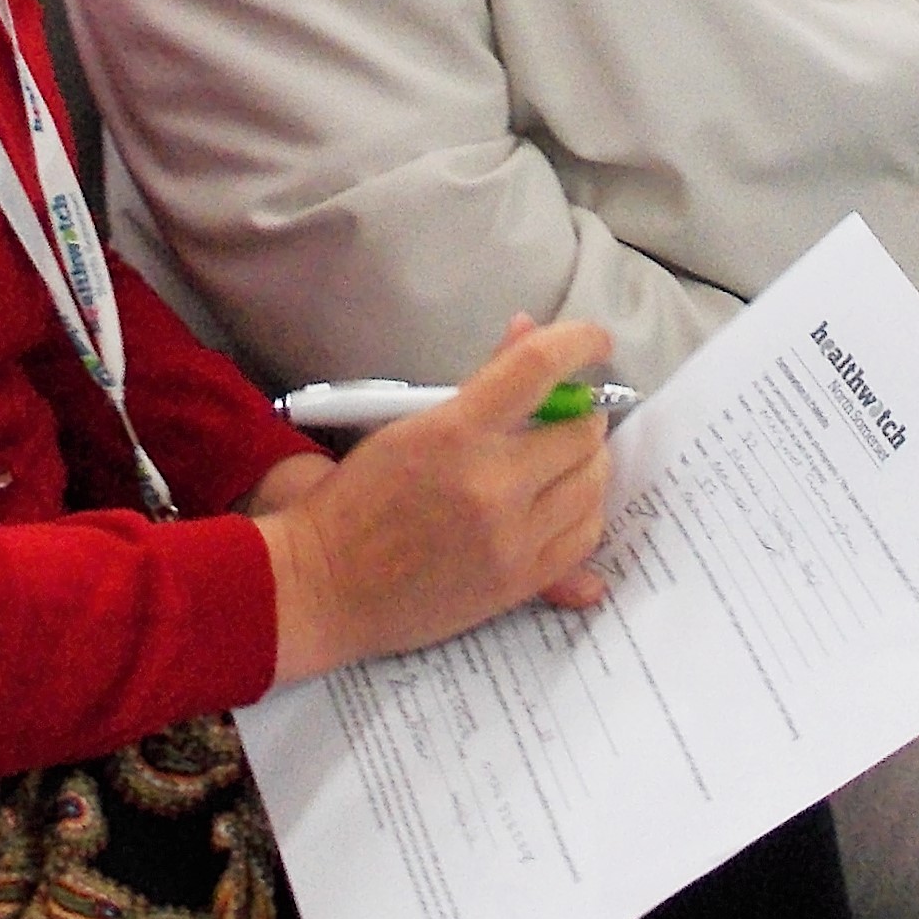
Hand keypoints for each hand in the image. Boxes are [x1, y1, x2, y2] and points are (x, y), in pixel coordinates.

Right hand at [258, 318, 613, 686]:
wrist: (323, 586)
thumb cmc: (355, 499)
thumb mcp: (407, 424)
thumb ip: (481, 380)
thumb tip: (528, 332)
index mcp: (456, 432)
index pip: (540, 367)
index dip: (580, 342)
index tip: (595, 342)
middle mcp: (492, 484)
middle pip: (582, 431)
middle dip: (580, 416)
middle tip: (563, 419)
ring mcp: (511, 539)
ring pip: (593, 485)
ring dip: (586, 464)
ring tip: (561, 462)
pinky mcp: (518, 583)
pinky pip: (584, 537)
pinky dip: (583, 513)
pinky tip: (561, 505)